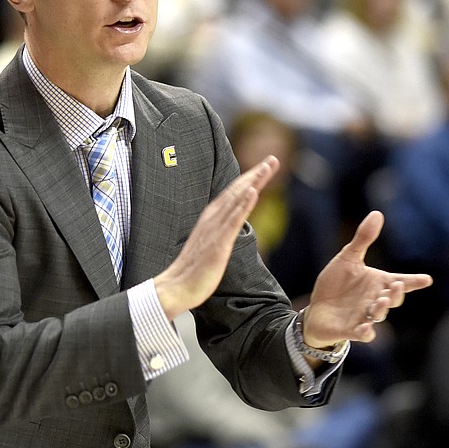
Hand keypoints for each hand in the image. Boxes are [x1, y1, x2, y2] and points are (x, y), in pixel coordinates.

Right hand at [155, 155, 279, 318]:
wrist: (176, 287)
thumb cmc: (191, 272)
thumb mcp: (208, 249)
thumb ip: (217, 237)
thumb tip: (224, 234)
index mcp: (210, 221)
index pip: (232, 196)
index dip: (248, 181)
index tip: (263, 168)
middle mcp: (212, 220)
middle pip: (236, 192)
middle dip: (255, 174)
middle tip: (272, 160)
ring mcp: (215, 230)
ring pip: (236, 200)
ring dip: (252, 182)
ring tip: (267, 167)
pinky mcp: (218, 243)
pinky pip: (233, 220)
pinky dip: (243, 204)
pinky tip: (252, 191)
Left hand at [302, 211, 432, 347]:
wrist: (317, 309)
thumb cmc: (336, 284)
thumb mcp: (347, 259)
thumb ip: (363, 239)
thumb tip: (377, 213)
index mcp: (377, 283)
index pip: (400, 282)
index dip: (413, 281)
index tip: (426, 279)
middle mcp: (374, 301)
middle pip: (392, 300)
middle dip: (396, 294)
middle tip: (396, 285)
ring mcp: (363, 316)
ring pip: (378, 315)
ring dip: (382, 309)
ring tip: (380, 301)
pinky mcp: (349, 329)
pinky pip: (362, 334)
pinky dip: (366, 333)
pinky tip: (366, 329)